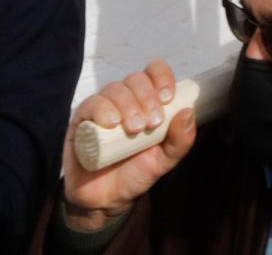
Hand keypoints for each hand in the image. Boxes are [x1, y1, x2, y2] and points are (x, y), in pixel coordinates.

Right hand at [62, 60, 194, 230]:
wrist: (105, 199)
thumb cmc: (136, 173)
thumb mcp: (164, 160)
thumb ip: (181, 140)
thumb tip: (189, 112)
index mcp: (147, 101)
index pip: (155, 72)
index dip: (162, 77)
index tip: (167, 98)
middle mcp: (125, 99)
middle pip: (136, 79)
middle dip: (147, 97)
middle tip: (152, 124)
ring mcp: (102, 107)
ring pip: (115, 89)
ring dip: (128, 105)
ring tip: (134, 129)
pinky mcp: (82, 120)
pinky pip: (91, 103)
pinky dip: (103, 109)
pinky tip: (111, 123)